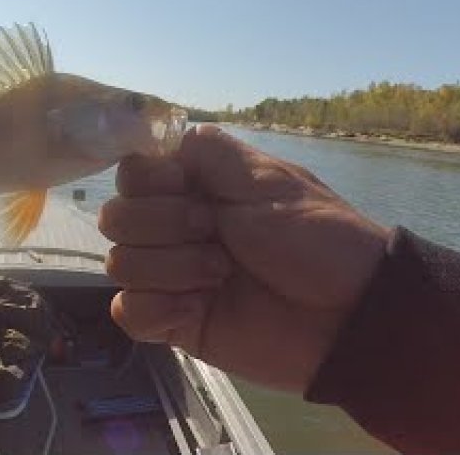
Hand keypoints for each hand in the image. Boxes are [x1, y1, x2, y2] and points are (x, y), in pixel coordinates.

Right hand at [99, 125, 387, 392]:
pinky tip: (196, 307)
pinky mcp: (172, 321)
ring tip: (221, 275)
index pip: (130, 173)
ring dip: (172, 268)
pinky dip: (156, 308)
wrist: (345, 313)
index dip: (152, 184)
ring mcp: (169, 275)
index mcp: (194, 187)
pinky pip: (127, 313)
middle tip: (217, 235)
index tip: (195, 193)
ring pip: (119, 263)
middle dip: (165, 226)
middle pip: (115, 217)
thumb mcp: (265, 178)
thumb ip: (207, 151)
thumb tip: (161, 139)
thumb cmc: (313, 237)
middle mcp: (173, 227)